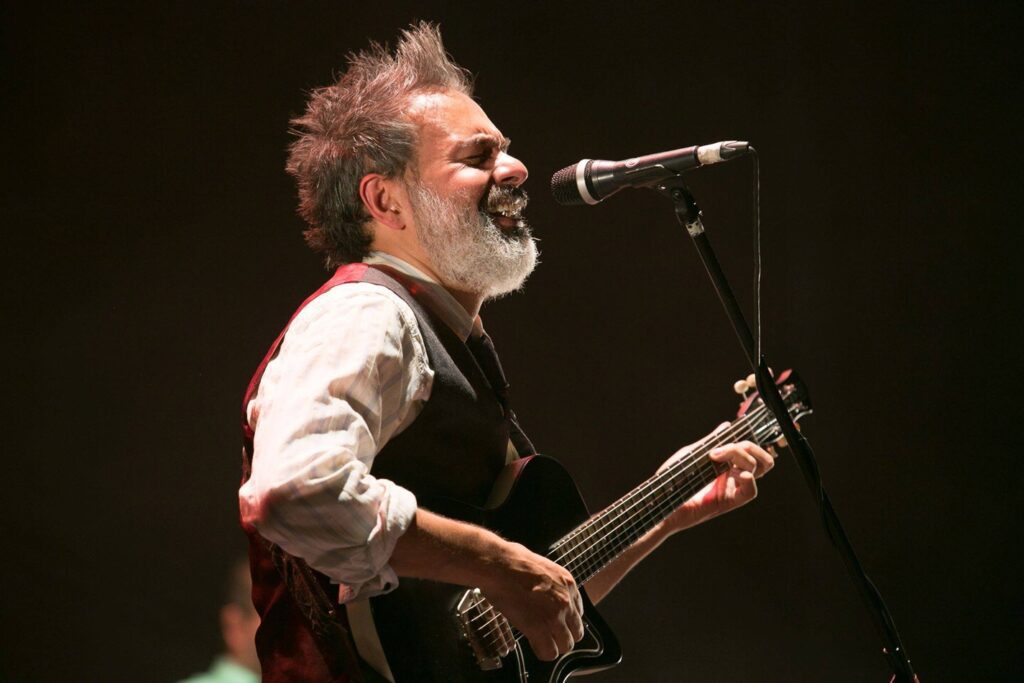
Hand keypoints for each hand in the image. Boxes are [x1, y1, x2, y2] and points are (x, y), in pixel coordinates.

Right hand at [479, 541, 584, 660]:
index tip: (557, 622)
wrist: (500, 565)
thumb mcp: (542, 568)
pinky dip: (543, 653)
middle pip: (576, 632)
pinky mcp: (539, 628)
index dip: (566, 621)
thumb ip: (551, 585)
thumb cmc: (512, 561)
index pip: (578, 613)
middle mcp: (566, 601)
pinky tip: (535, 646)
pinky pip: (549, 652)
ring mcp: (555, 616)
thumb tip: (546, 594)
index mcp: (568, 584)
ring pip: (565, 645)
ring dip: (554, 646)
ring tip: (542, 642)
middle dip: (563, 636)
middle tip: (550, 636)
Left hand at [659, 423, 774, 533]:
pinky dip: (749, 479)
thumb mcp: (692, 454)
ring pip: (759, 469)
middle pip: (761, 458)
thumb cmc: (673, 479)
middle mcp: (733, 476)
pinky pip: (750, 492)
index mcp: (727, 464)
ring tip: (717, 457)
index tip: (722, 439)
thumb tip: (726, 426)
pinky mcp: (728, 502)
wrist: (662, 500)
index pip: (750, 450)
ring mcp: (732, 488)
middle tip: (723, 449)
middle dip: (748, 447)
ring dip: (743, 457)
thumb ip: (711, 442)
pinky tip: (735, 473)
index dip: (744, 440)